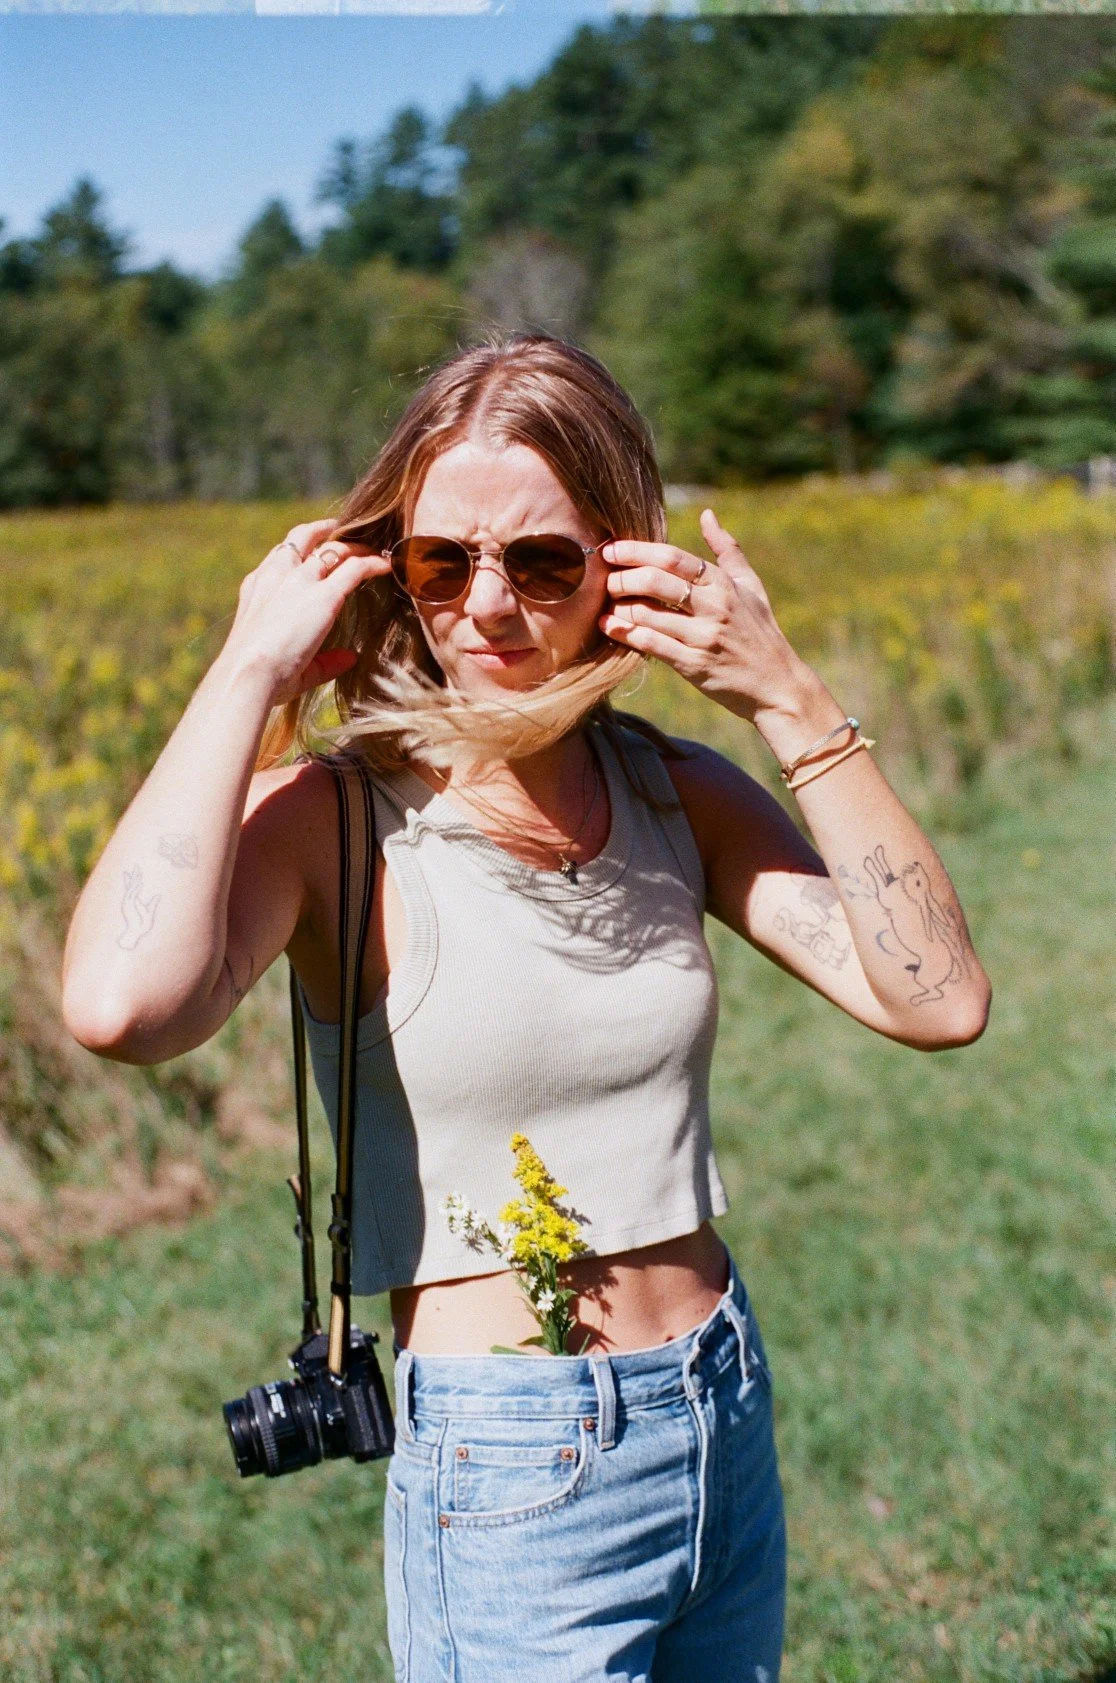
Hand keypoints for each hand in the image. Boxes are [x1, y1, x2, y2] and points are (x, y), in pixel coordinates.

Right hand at [222, 519, 391, 707]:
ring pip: (334, 548)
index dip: (301, 549)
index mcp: (258, 586)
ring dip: (355, 546)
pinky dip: (373, 564)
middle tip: (342, 531)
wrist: (246, 674)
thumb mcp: (286, 660)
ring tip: (371, 548)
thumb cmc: (258, 676)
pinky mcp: (325, 595)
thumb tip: (349, 658)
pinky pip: (356, 568)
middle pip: (304, 538)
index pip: (282, 555)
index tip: (317, 550)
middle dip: (325, 532)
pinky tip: (386, 565)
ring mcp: (301, 581)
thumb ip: (323, 660)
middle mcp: (278, 575)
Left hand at [598, 508, 811, 722]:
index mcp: (723, 583)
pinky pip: (651, 644)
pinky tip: (608, 626)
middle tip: (604, 579)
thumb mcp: (751, 586)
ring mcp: (703, 636)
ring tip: (602, 603)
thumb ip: (727, 549)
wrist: (777, 685)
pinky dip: (624, 633)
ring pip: (648, 613)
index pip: (672, 557)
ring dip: (618, 606)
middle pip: (656, 581)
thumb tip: (707, 515)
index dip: (636, 550)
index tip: (612, 550)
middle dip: (622, 577)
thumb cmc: (761, 632)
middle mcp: (714, 607)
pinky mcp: (693, 665)